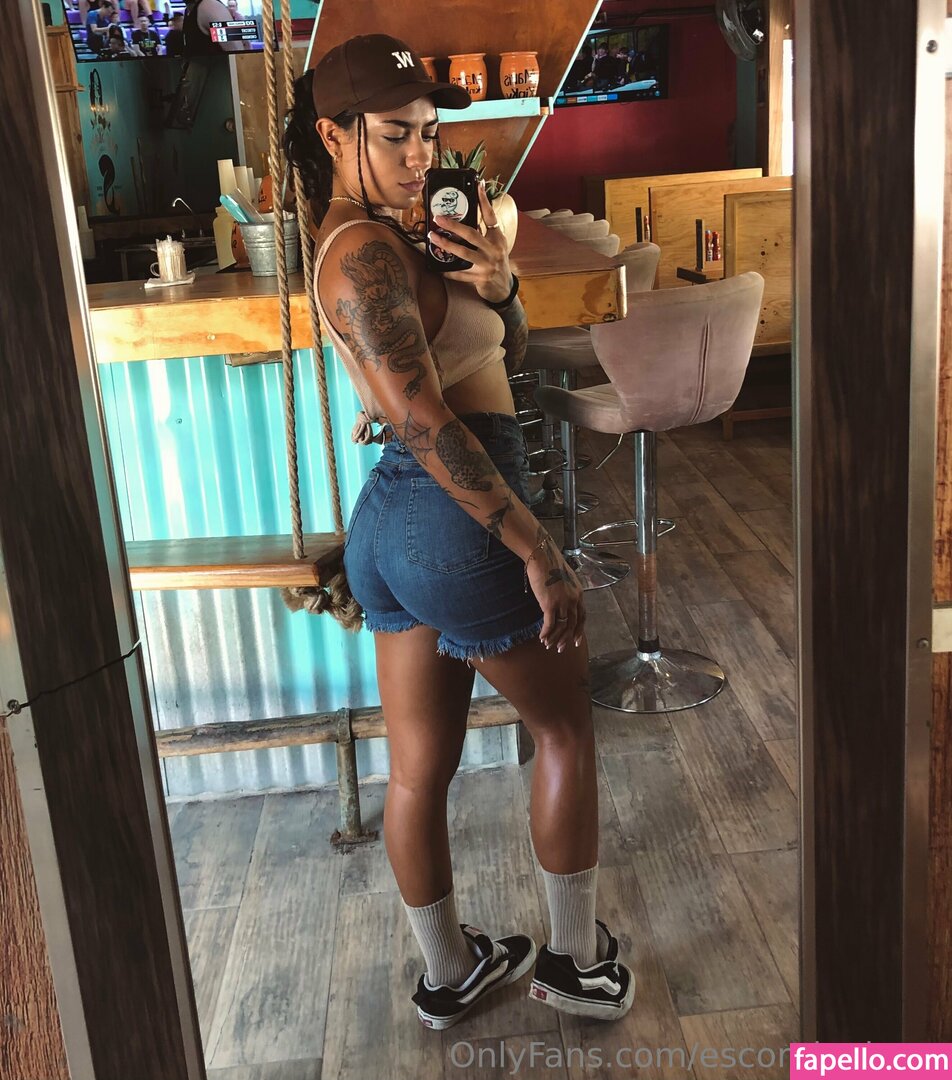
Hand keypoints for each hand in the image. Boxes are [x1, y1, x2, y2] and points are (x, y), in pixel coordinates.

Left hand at [429, 182, 512, 303]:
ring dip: (446, 245)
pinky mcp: (479, 279)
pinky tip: (437, 267)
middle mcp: (493, 250)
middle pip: (472, 234)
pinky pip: (460, 274)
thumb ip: (485, 233)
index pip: (491, 217)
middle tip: (438, 218)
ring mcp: (486, 265)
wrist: (504, 288)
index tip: (478, 185)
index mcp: (497, 239)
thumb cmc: (497, 263)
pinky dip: (448, 271)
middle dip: (453, 225)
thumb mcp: (496, 245)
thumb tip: (468, 216)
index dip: (484, 201)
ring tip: (433, 238)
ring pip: (463, 254)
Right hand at [525, 537, 585, 652]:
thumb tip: (560, 600)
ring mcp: (563, 603)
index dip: (579, 630)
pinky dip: (546, 633)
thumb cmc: (550, 565)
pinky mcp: (550, 604)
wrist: (542, 557)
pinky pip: (550, 624)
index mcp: (579, 594)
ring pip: (561, 627)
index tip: (575, 641)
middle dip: (566, 639)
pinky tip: (542, 637)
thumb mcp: (564, 579)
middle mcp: (574, 600)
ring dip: (555, 638)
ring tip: (548, 645)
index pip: (582, 616)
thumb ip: (566, 591)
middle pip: (573, 625)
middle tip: (561, 648)